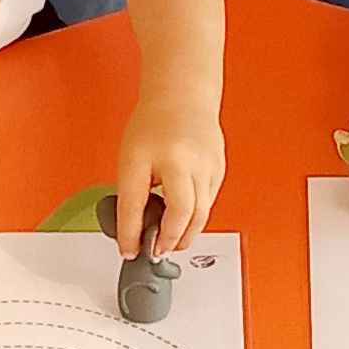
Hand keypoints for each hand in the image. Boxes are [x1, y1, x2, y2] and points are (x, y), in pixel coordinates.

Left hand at [116, 102, 225, 255]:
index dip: (132, 234)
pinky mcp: (219, 171)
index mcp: (155, 156)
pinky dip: (195, 216)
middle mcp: (186, 162)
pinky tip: (184, 217)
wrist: (183, 97)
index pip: (138, 204)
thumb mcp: (131, 159)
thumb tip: (135, 230)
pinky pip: (208, 202)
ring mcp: (208, 167)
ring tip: (170, 242)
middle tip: (157, 251)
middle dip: (170, 240)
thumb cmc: (155, 125)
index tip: (129, 251)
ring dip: (185, 233)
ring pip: (200, 214)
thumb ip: (132, 194)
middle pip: (182, 215)